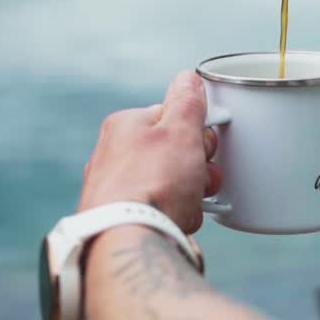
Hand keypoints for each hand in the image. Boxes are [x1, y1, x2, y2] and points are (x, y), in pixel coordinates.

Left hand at [79, 71, 222, 232]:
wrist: (127, 241)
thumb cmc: (153, 182)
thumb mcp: (180, 129)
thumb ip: (187, 101)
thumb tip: (188, 78)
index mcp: (124, 127)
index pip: (171, 117)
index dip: (196, 130)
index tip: (207, 144)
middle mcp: (112, 156)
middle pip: (171, 153)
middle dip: (196, 167)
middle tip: (202, 177)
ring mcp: (113, 190)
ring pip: (168, 185)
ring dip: (189, 194)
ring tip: (189, 204)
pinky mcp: (119, 220)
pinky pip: (158, 212)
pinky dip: (173, 216)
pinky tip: (176, 222)